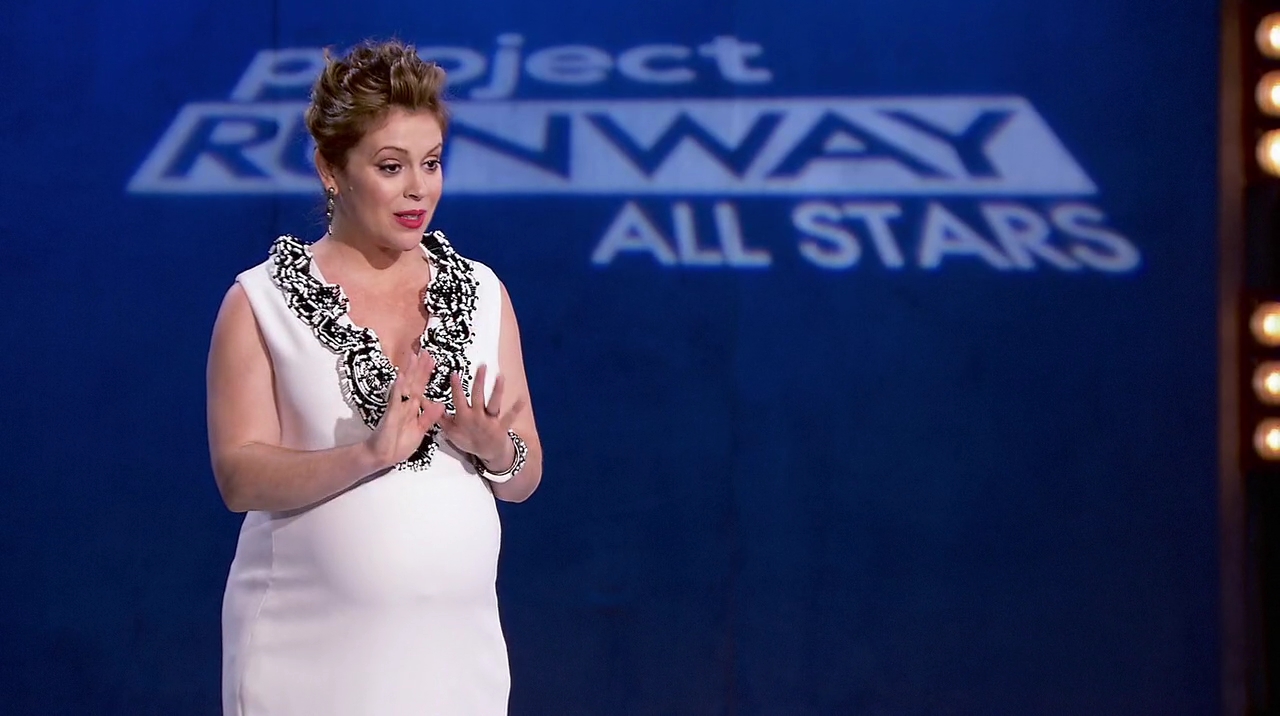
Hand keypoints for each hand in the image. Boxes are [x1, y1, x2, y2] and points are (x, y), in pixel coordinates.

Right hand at [364, 348, 444, 469]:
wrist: (382, 456)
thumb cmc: (398, 444)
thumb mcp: (420, 430)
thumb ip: (429, 417)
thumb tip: (441, 404)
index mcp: (412, 408)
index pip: (420, 387)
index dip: (426, 373)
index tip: (432, 360)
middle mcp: (404, 404)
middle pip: (413, 382)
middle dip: (419, 366)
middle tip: (424, 350)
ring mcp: (397, 408)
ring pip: (405, 386)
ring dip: (409, 371)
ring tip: (412, 356)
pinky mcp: (391, 414)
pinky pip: (396, 399)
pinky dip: (399, 388)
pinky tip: (401, 376)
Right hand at [439, 364, 514, 468]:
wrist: (487, 454)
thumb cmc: (467, 439)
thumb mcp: (450, 430)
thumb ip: (438, 416)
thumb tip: (423, 403)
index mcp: (463, 417)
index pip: (459, 399)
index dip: (457, 387)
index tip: (455, 374)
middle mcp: (477, 417)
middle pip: (478, 397)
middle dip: (479, 381)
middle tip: (482, 365)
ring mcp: (490, 422)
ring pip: (493, 404)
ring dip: (497, 390)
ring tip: (501, 376)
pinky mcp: (502, 427)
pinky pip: (510, 417)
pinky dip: (516, 408)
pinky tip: (522, 398)